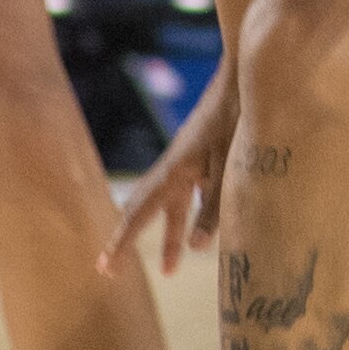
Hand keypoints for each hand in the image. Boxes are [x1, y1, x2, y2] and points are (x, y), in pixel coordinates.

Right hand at [107, 59, 237, 277]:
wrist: (243, 79)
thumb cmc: (237, 119)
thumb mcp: (230, 167)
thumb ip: (215, 207)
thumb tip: (197, 247)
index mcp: (173, 173)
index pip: (138, 215)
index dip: (122, 242)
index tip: (105, 267)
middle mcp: (172, 170)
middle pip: (143, 211)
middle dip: (130, 241)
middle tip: (112, 270)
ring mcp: (185, 163)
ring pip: (167, 207)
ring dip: (166, 236)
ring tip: (169, 268)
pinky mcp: (201, 158)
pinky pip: (185, 196)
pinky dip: (184, 218)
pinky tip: (198, 231)